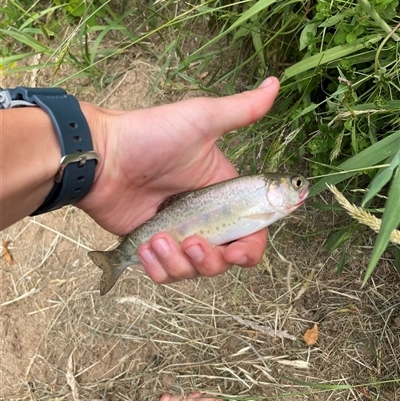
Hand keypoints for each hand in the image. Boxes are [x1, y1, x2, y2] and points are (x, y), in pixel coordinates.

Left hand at [78, 77, 279, 281]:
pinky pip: (164, 274)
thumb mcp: (201, 120)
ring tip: (157, 239)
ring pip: (193, 271)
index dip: (248, 249)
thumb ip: (241, 111)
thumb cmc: (151, 136)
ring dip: (178, 263)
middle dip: (209, 261)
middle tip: (189, 241)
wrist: (102, 155)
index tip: (235, 251)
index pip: (250, 233)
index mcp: (222, 196)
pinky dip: (158, 268)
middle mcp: (204, 219)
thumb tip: (275, 84)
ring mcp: (176, 235)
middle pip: (223, 260)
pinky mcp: (151, 247)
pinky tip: (146, 246)